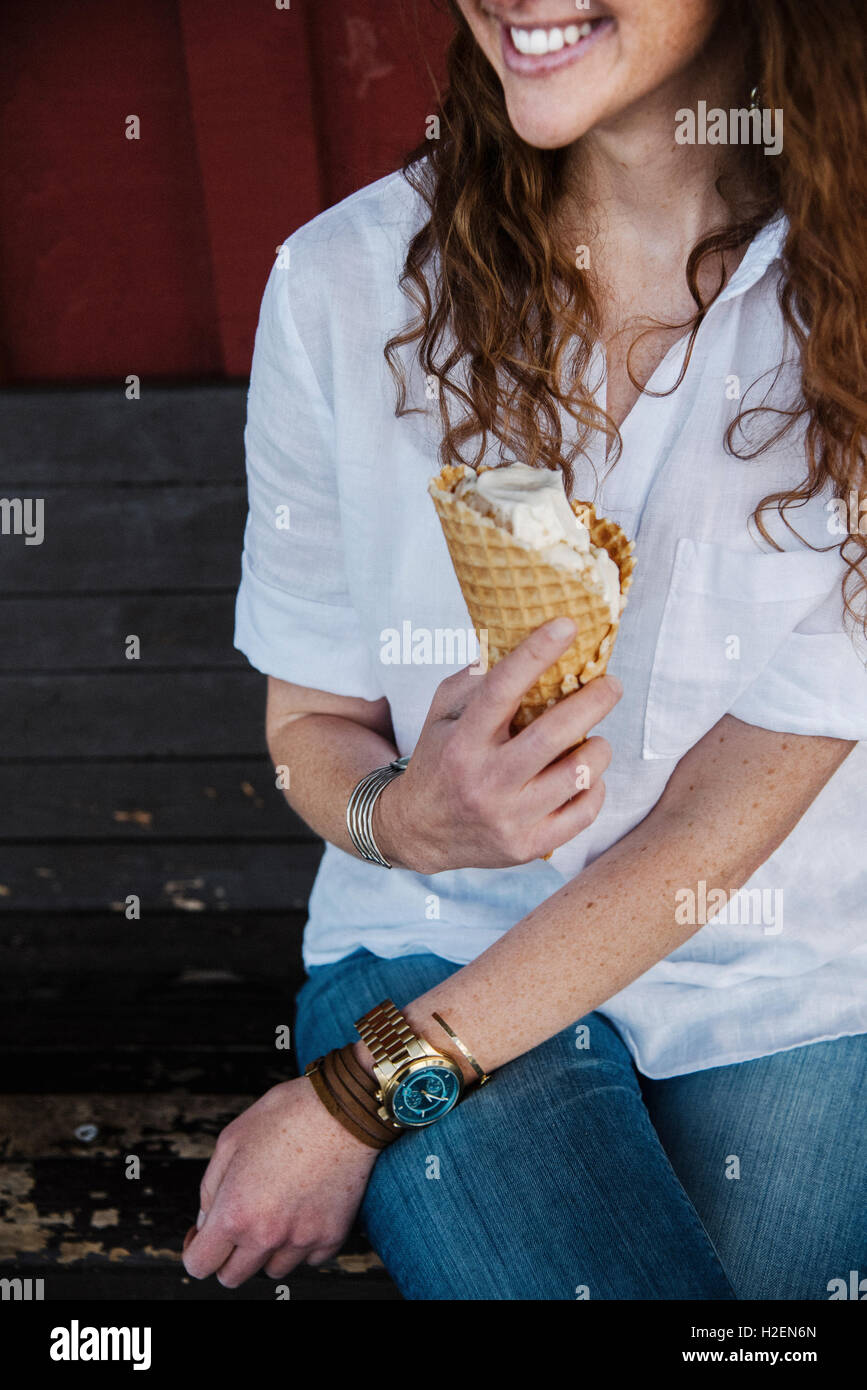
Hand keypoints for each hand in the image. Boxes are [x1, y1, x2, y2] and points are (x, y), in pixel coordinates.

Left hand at [182, 1075, 377, 1286]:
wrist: (344, 1109)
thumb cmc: (286, 1116)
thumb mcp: (231, 1140)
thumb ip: (210, 1188)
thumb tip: (205, 1222)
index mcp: (235, 1213)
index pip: (200, 1265)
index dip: (196, 1250)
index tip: (203, 1235)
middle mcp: (266, 1236)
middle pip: (233, 1278)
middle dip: (228, 1255)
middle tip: (239, 1223)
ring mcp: (301, 1240)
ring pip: (272, 1270)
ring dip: (267, 1250)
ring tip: (277, 1211)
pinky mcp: (331, 1237)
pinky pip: (309, 1259)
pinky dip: (303, 1243)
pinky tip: (304, 1210)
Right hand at [375, 618, 622, 872]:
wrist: (418, 831)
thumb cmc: (440, 759)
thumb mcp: (441, 714)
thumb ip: (475, 681)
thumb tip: (521, 644)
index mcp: (462, 741)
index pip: (500, 689)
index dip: (536, 653)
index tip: (567, 626)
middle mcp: (484, 780)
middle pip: (552, 735)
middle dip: (593, 702)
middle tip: (612, 684)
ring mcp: (507, 818)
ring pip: (578, 775)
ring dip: (599, 748)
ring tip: (596, 738)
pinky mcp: (526, 847)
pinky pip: (583, 812)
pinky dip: (595, 787)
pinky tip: (587, 775)